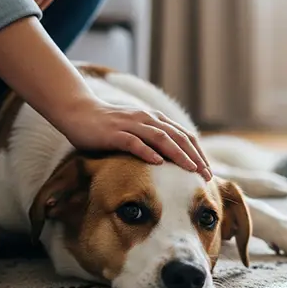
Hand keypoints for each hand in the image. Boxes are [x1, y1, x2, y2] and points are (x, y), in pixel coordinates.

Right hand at [57, 99, 212, 180]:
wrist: (77, 112)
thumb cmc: (108, 126)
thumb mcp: (136, 131)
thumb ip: (153, 141)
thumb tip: (171, 162)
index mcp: (155, 119)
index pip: (184, 135)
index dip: (199, 152)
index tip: (209, 170)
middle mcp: (147, 119)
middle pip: (178, 137)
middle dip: (194, 157)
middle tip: (206, 175)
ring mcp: (131, 125)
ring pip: (161, 139)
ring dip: (178, 155)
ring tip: (191, 170)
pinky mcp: (114, 132)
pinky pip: (134, 142)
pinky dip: (147, 152)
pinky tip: (158, 163)